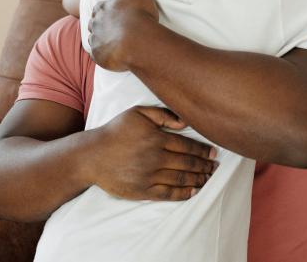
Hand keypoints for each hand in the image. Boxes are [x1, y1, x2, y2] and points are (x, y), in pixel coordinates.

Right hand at [86, 106, 217, 199]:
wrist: (92, 156)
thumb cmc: (115, 131)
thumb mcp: (137, 113)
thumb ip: (162, 114)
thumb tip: (185, 122)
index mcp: (156, 138)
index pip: (188, 145)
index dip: (203, 150)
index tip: (214, 152)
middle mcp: (155, 158)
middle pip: (188, 163)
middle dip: (204, 165)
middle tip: (215, 167)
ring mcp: (149, 176)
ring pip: (181, 179)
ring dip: (198, 179)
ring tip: (208, 178)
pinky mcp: (142, 190)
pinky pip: (168, 194)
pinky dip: (183, 194)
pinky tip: (193, 191)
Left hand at [88, 0, 158, 70]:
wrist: (140, 41)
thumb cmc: (140, 15)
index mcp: (102, 8)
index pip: (99, 8)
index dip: (106, 12)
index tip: (115, 16)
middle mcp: (95, 23)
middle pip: (94, 24)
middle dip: (101, 26)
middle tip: (115, 30)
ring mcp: (96, 40)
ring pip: (94, 40)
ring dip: (101, 40)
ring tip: (115, 43)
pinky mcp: (98, 56)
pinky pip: (97, 55)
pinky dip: (103, 54)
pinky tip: (113, 54)